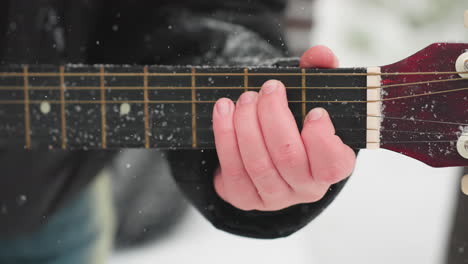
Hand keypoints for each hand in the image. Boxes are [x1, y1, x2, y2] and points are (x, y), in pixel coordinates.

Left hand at [212, 46, 355, 210]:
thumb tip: (321, 54)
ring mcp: (274, 197)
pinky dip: (225, 135)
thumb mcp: (311, 96)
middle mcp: (305, 188)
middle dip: (273, 116)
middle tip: (269, 88)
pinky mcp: (244, 198)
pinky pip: (232, 169)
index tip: (313, 111)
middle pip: (288, 156)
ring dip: (246, 123)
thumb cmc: (296, 120)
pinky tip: (223, 110)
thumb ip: (320, 72)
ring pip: (258, 163)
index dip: (322, 139)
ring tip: (245, 97)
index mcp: (331, 167)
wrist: (268, 149)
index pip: (332, 164)